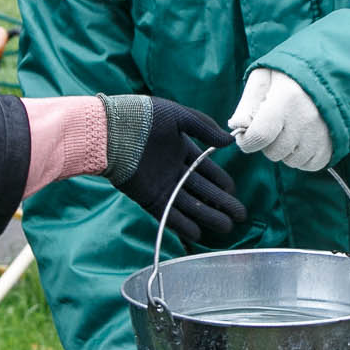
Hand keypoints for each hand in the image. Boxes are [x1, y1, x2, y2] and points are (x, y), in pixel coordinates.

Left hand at [102, 95, 246, 243]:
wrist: (111, 131)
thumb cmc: (143, 117)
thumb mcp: (178, 115)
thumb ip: (205, 127)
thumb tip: (230, 142)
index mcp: (181, 149)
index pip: (206, 168)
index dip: (221, 181)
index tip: (234, 192)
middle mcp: (173, 170)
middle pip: (202, 190)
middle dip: (221, 203)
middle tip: (239, 216)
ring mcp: (161, 185)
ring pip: (189, 204)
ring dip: (207, 216)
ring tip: (226, 228)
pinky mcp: (148, 197)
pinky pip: (168, 213)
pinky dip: (182, 224)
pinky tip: (198, 234)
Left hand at [228, 68, 332, 171]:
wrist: (331, 71)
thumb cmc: (290, 74)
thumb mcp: (263, 77)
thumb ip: (247, 103)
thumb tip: (238, 127)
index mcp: (286, 98)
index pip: (259, 135)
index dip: (246, 140)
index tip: (246, 134)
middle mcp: (306, 118)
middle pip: (274, 152)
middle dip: (267, 143)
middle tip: (273, 125)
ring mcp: (322, 132)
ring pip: (292, 161)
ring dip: (285, 151)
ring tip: (290, 130)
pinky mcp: (334, 143)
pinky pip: (311, 165)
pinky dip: (303, 158)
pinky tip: (302, 140)